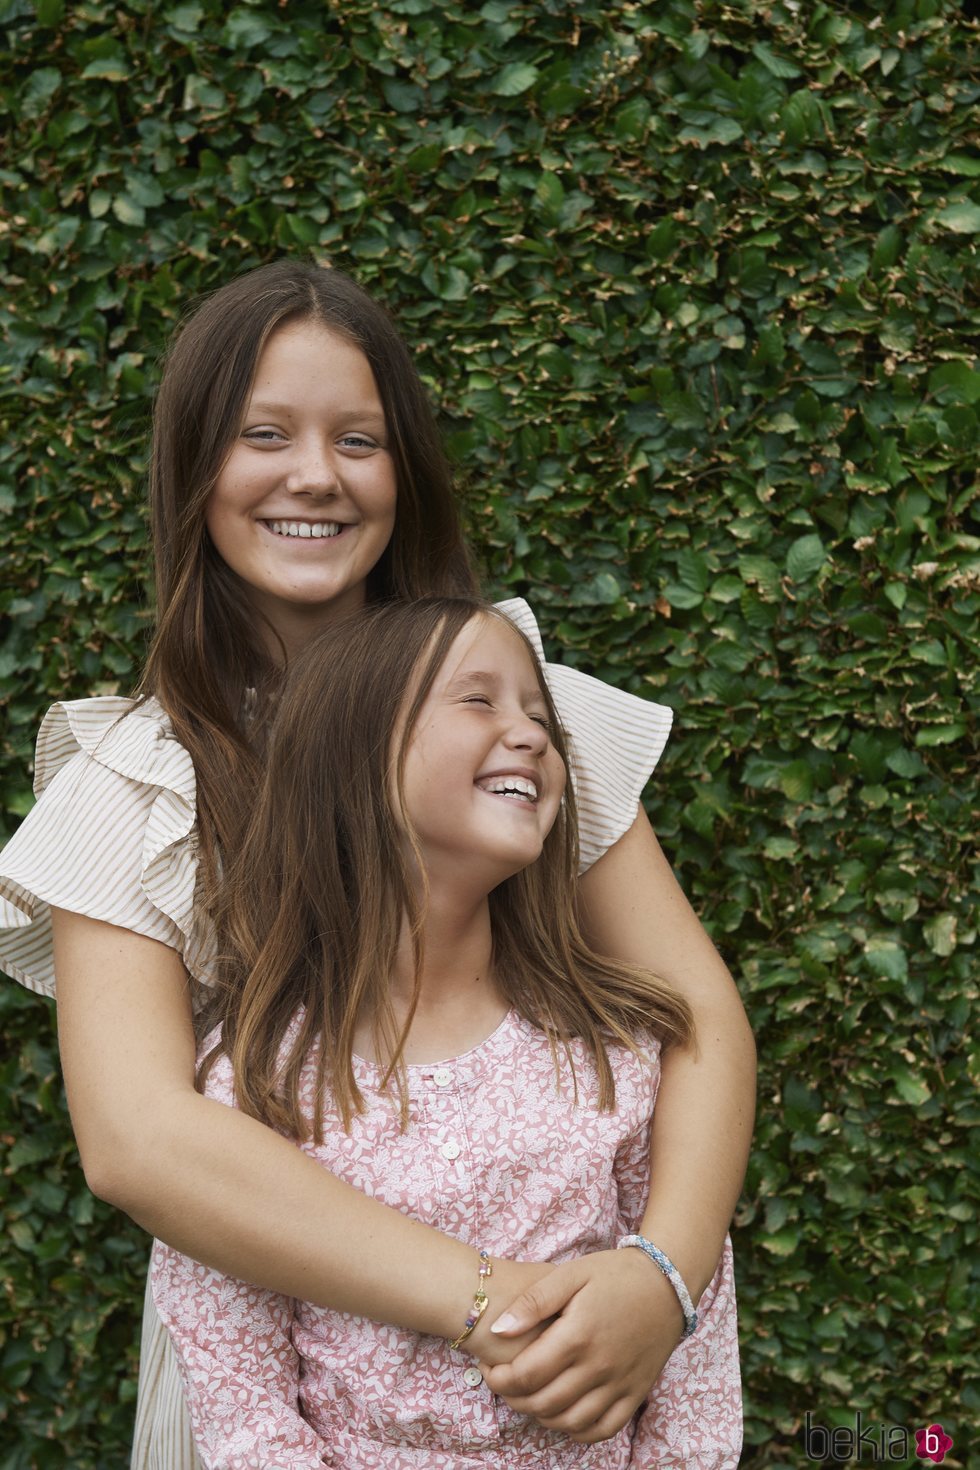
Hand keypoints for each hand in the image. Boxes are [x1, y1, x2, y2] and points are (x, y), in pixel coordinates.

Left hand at [478, 1250, 682, 1442]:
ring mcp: (619, 1384)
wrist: (666, 1283)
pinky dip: (577, 1430)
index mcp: (578, 1334)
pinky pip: (603, 1429)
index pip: (526, 1375)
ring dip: (541, 1417)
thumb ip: (534, 1302)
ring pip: (570, 1421)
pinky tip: (563, 1415)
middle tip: (503, 1384)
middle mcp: (598, 1366)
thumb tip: (499, 1329)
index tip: (489, 1369)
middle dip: (513, 1399)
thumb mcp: (571, 1273)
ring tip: (529, 1397)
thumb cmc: (614, 1274)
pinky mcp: (635, 1394)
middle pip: (543, 1403)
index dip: (499, 1379)